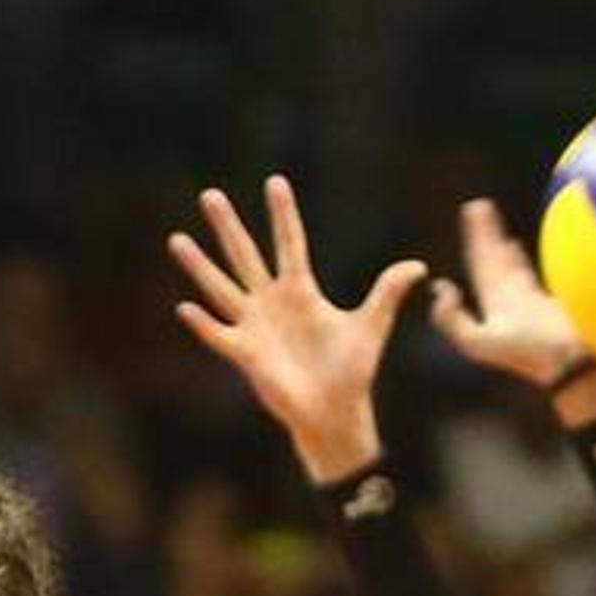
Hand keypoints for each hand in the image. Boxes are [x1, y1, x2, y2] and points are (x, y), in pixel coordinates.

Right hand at [168, 177, 422, 482]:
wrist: (334, 413)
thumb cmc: (351, 371)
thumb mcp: (372, 325)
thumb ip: (388, 292)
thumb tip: (419, 267)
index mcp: (301, 291)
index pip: (290, 243)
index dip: (284, 214)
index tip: (275, 182)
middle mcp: (272, 302)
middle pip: (245, 255)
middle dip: (228, 226)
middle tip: (210, 195)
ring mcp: (255, 327)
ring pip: (221, 287)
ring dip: (199, 265)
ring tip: (177, 239)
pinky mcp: (246, 354)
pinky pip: (219, 335)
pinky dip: (203, 324)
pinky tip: (185, 308)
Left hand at [423, 197, 595, 397]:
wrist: (569, 363)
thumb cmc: (527, 353)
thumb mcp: (477, 342)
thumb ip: (453, 320)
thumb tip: (440, 288)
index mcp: (495, 303)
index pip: (479, 264)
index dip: (474, 241)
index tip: (469, 215)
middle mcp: (511, 297)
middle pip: (493, 258)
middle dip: (484, 233)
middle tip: (476, 206)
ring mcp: (534, 296)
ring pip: (512, 260)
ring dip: (502, 238)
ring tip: (495, 216)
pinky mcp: (557, 295)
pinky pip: (539, 267)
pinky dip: (530, 254)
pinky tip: (527, 242)